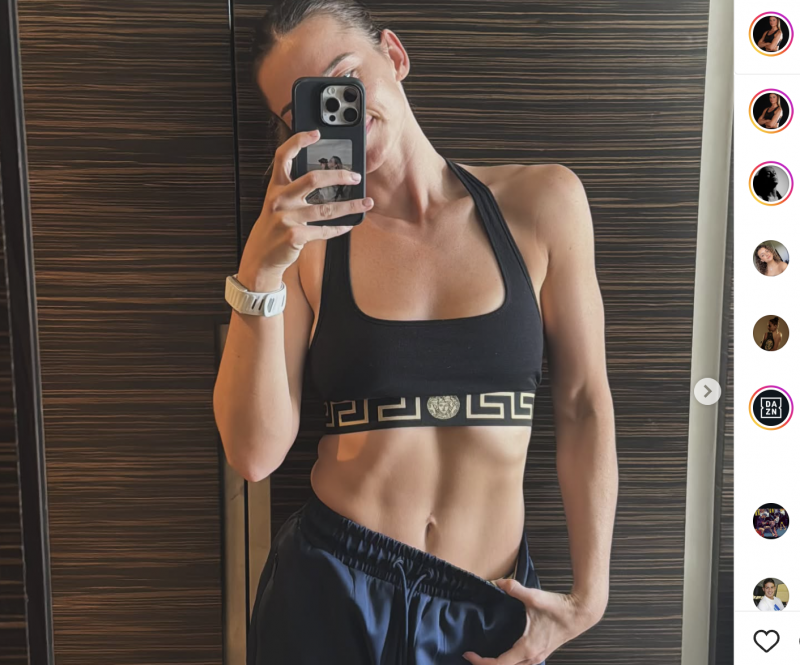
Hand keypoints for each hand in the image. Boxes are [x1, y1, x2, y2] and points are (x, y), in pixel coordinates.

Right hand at [240, 129, 372, 277]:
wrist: (261, 257)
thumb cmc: (273, 228)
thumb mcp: (277, 204)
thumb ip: (294, 190)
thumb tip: (327, 178)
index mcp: (275, 187)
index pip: (283, 156)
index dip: (298, 141)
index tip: (316, 133)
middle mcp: (279, 199)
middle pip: (313, 179)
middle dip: (339, 176)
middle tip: (355, 177)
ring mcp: (286, 218)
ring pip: (326, 208)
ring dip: (350, 206)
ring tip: (365, 203)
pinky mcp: (294, 236)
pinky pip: (324, 230)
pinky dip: (339, 228)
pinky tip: (349, 225)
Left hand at [462, 580, 601, 664]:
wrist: (581, 613)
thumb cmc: (559, 609)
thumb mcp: (535, 597)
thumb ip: (514, 589)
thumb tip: (498, 582)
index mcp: (527, 649)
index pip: (499, 664)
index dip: (481, 662)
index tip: (468, 653)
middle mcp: (532, 658)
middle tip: (472, 655)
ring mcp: (538, 657)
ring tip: (484, 656)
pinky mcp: (541, 652)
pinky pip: (522, 664)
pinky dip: (510, 662)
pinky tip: (505, 651)